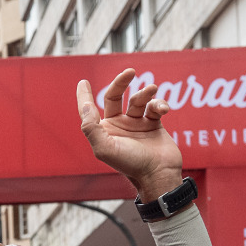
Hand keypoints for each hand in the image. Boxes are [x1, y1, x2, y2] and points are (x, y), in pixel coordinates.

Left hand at [77, 69, 182, 202]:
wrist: (158, 174)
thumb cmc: (130, 164)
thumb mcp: (104, 148)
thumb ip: (91, 127)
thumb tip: (86, 105)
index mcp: (104, 131)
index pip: (90, 110)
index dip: (84, 96)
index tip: (82, 82)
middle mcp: (118, 126)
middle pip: (115, 97)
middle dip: (121, 82)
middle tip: (130, 71)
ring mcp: (136, 124)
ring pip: (138, 100)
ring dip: (145, 92)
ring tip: (152, 89)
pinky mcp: (153, 124)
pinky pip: (155, 107)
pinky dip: (159, 104)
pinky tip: (163, 109)